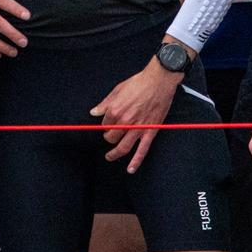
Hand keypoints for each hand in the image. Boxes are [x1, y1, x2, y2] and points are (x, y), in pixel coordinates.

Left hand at [91, 56, 182, 171]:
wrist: (158, 81)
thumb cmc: (139, 83)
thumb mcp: (117, 90)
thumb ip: (105, 103)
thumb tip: (93, 112)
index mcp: (115, 110)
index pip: (105, 124)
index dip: (106, 125)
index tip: (108, 123)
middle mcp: (124, 122)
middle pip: (112, 137)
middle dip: (109, 138)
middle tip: (110, 136)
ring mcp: (137, 129)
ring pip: (123, 147)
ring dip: (114, 154)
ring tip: (109, 157)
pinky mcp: (150, 132)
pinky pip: (142, 150)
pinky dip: (136, 161)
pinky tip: (130, 169)